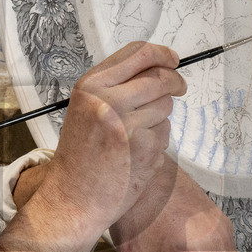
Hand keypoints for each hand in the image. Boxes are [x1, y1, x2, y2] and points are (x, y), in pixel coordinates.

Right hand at [37, 42, 184, 234]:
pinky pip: (165, 131)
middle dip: (175, 81)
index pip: (138, 53)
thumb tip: (157, 68)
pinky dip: (158, 140)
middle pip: (159, 76)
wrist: (72, 198)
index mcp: (91, 86)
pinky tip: (137, 153)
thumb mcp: (86, 109)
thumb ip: (115, 86)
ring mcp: (127, 123)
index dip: (161, 54)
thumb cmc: (80, 156)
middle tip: (179, 87)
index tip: (173, 59)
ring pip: (165, 104)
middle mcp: (107, 100)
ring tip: (136, 134)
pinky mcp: (144, 146)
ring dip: (161, 115)